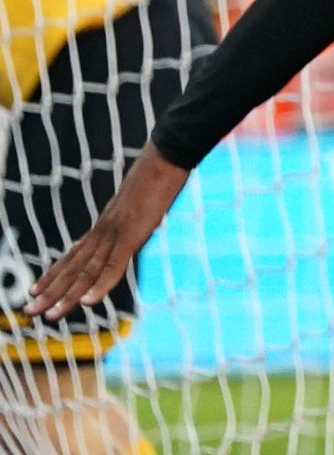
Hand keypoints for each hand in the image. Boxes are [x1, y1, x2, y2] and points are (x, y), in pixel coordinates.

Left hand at [26, 142, 188, 320]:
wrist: (165, 158)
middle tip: (28, 311)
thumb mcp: (140, 201)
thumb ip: (131, 216)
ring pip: (87, 270)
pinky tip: (88, 302)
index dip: (53, 274)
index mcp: (104, 225)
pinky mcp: (132, 234)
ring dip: (67, 295)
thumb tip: (134, 220)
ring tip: (49, 314)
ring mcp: (115, 233)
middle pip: (73, 266)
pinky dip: (101, 284)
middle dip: (51, 291)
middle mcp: (103, 231)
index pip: (73, 255)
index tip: (34, 291)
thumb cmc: (157, 175)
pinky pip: (114, 264)